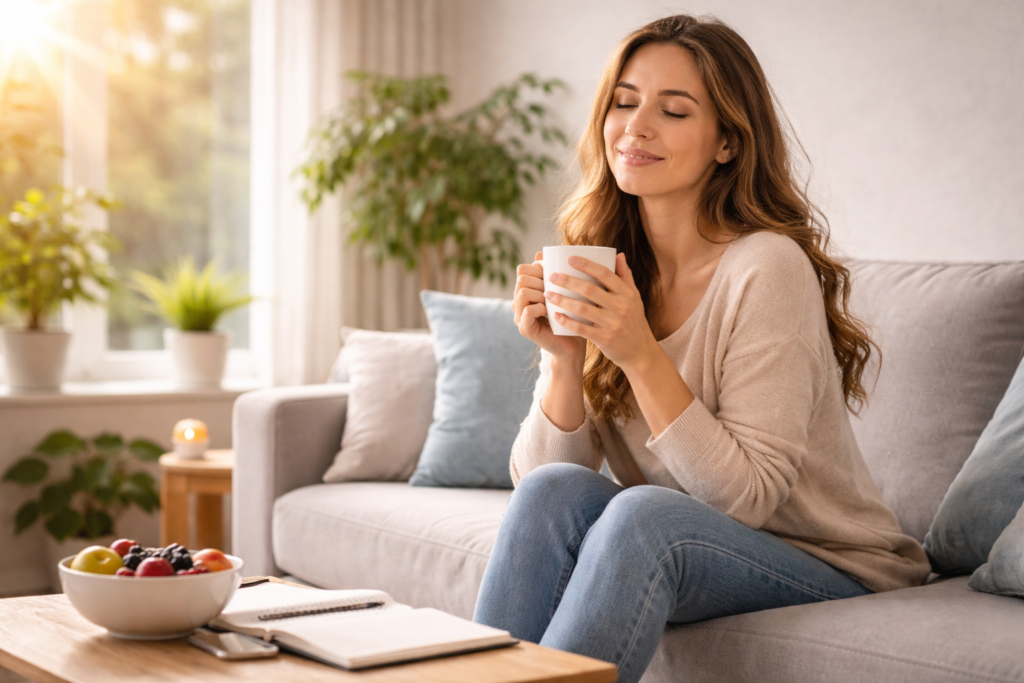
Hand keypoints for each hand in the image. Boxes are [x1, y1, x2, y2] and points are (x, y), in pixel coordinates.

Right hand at [513, 251, 585, 361]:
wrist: (574, 344)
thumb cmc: (573, 315)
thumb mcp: (566, 291)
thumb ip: (557, 273)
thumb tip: (542, 252)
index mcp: (527, 290)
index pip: (523, 269)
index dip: (537, 267)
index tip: (554, 275)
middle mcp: (519, 302)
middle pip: (521, 278)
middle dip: (540, 280)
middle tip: (555, 289)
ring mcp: (520, 316)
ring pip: (522, 292)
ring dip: (540, 293)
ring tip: (553, 300)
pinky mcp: (525, 329)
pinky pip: (526, 312)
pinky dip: (539, 308)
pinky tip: (550, 311)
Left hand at [543, 253, 657, 372]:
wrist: (640, 351)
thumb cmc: (634, 321)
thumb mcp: (635, 297)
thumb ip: (625, 276)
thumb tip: (618, 255)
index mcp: (626, 293)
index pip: (604, 274)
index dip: (586, 265)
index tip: (569, 259)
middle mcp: (621, 307)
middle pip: (590, 289)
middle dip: (568, 281)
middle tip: (551, 276)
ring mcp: (613, 323)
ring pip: (583, 309)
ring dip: (563, 300)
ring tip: (548, 294)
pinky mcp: (605, 339)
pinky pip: (582, 329)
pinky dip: (567, 322)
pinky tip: (556, 315)